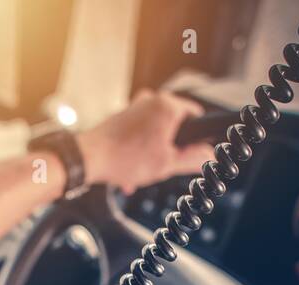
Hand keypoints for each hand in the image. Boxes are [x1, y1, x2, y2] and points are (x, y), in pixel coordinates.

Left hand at [76, 89, 215, 194]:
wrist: (88, 158)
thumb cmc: (124, 158)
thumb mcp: (167, 164)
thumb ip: (193, 159)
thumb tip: (209, 156)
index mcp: (167, 106)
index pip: (197, 116)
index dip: (197, 137)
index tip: (193, 151)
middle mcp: (152, 99)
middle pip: (175, 126)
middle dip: (170, 149)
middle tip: (163, 166)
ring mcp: (136, 106)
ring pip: (156, 132)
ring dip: (153, 154)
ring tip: (143, 172)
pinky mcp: (123, 116)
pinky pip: (140, 133)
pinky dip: (139, 151)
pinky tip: (131, 171)